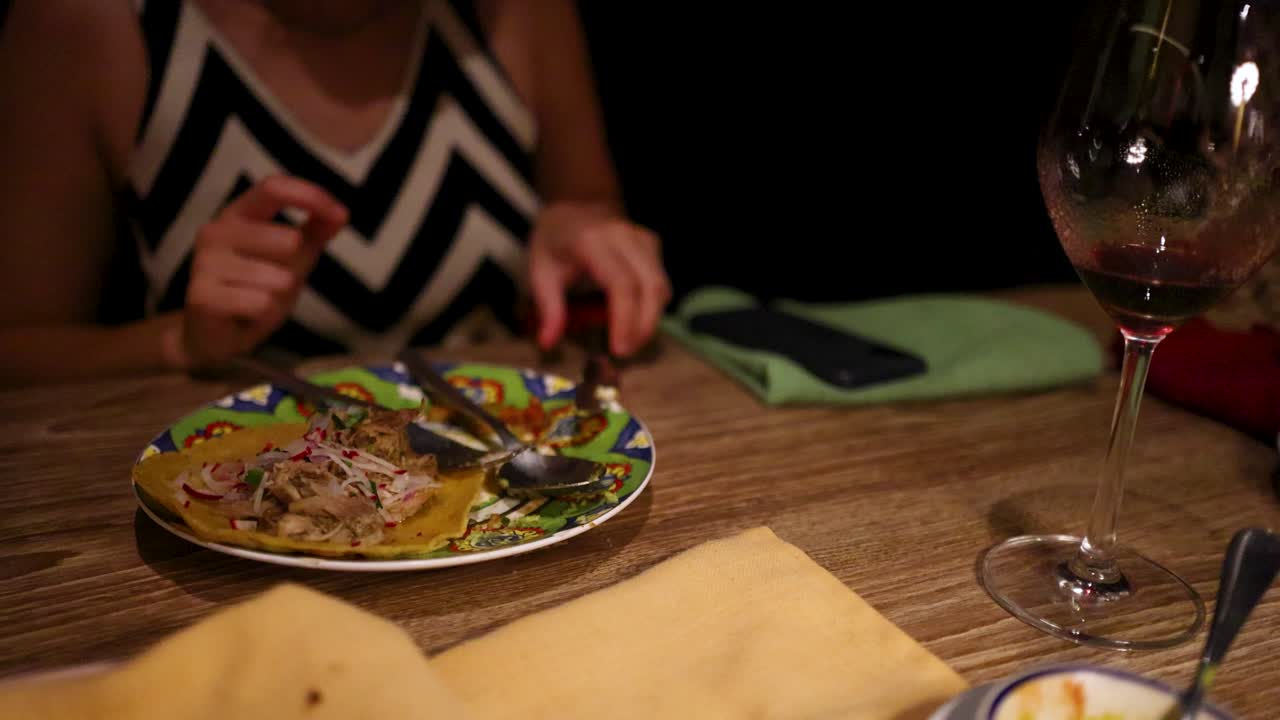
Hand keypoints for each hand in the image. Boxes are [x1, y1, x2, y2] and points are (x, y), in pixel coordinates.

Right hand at [172, 176, 347, 370]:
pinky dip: (265, 314)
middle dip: (296, 269)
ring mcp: (205, 263)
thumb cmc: (256, 289)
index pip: (274, 187)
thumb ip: (315, 231)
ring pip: (279, 278)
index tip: (338, 214)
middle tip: (276, 283)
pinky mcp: (202, 296)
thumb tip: (341, 212)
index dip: (310, 196)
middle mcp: (216, 232)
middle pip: (287, 239)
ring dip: (279, 296)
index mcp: (238, 215)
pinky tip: (247, 314)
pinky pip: (261, 303)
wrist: (216, 335)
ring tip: (259, 301)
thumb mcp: (293, 258)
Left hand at [527, 202, 670, 355]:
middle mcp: (624, 237)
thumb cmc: (555, 240)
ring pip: (661, 286)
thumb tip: (548, 343)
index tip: (619, 348)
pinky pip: (660, 282)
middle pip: (650, 287)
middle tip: (626, 351)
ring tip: (630, 341)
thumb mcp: (540, 271)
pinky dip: (652, 306)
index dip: (625, 319)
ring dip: (650, 319)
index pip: (621, 284)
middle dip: (643, 326)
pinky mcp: (653, 245)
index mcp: (593, 242)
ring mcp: (643, 239)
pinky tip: (635, 320)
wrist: (575, 205)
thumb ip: (548, 308)